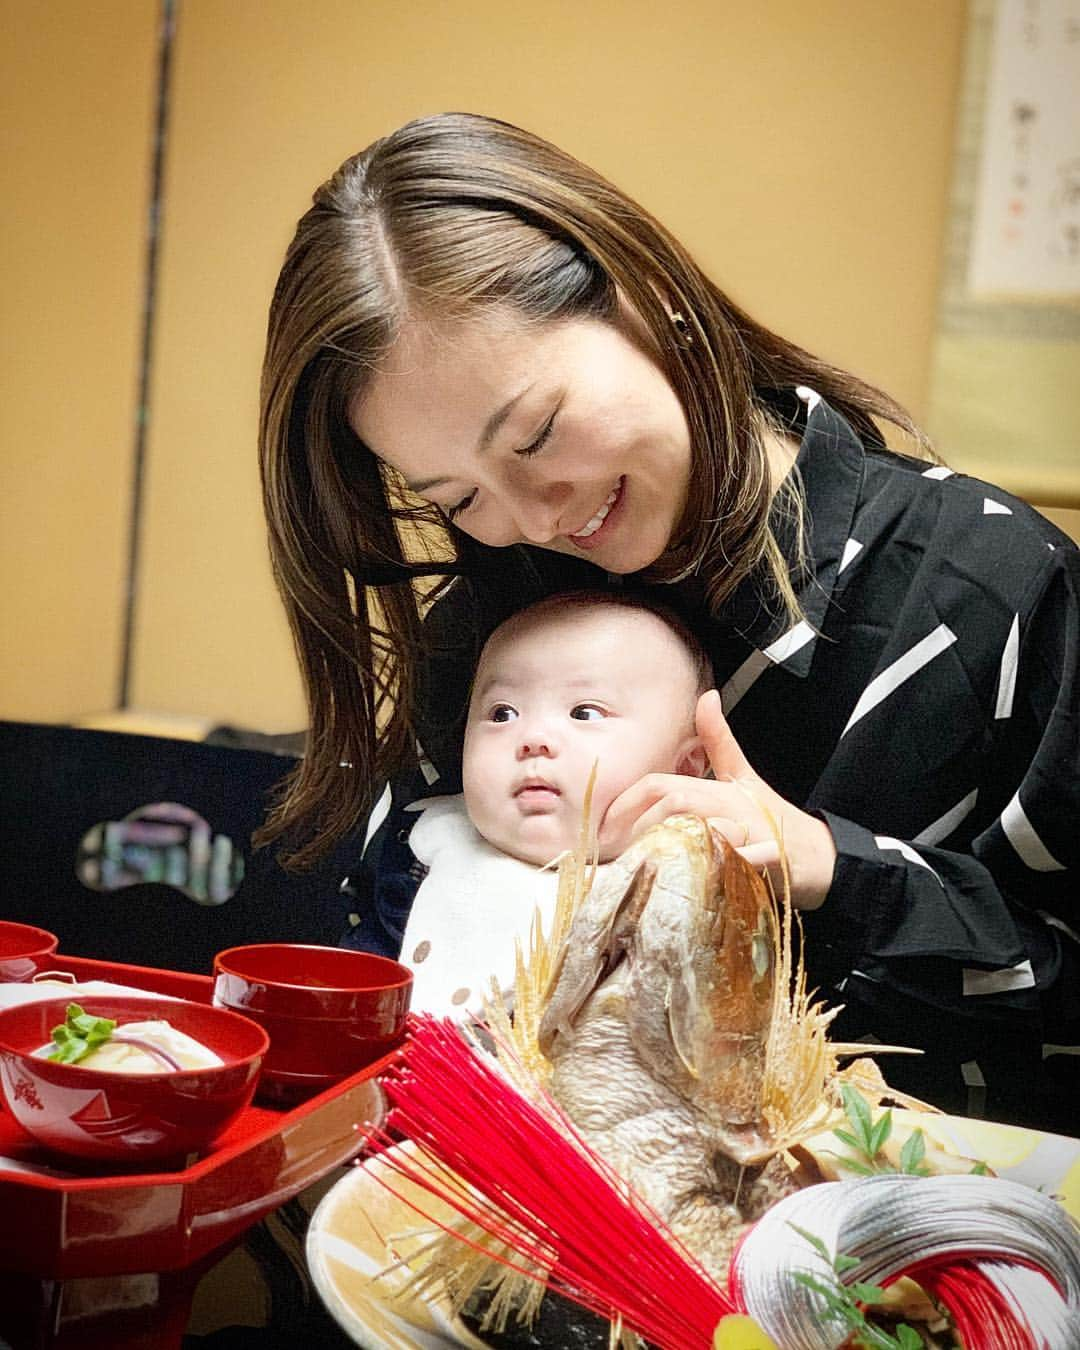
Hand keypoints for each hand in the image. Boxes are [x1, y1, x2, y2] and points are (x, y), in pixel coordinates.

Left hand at [600, 689, 836, 908]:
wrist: (822, 856)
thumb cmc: (771, 818)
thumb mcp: (741, 777)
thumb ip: (718, 741)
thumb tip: (706, 696)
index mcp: (714, 787)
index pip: (659, 784)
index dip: (626, 803)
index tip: (603, 828)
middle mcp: (729, 804)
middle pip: (676, 802)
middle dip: (639, 826)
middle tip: (617, 854)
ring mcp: (753, 831)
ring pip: (707, 829)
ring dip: (674, 845)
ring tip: (645, 868)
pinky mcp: (775, 859)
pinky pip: (748, 860)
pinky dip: (729, 865)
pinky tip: (703, 878)